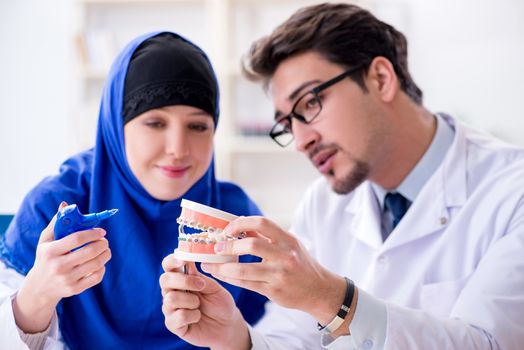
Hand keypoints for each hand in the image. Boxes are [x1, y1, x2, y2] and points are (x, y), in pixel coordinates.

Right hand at [13, 202, 111, 332]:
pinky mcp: (74, 289)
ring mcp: (67, 279)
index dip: (92, 233)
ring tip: (105, 249)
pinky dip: (102, 268)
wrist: (39, 288)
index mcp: (50, 251)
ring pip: (96, 264)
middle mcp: (58, 266)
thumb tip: (66, 205)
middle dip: (102, 243)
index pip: (77, 239)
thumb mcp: (45, 241)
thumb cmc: (45, 258)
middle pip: (89, 251)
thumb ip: (56, 223)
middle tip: (104, 240)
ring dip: (105, 254)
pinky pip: (96, 277)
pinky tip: (99, 263)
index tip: (101, 231)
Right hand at [159, 254, 249, 349]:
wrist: (227, 326)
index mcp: (181, 278)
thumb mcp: (214, 287)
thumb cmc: (220, 303)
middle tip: (201, 285)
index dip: (172, 261)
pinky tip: (197, 317)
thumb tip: (188, 260)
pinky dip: (192, 316)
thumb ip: (200, 276)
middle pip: (164, 280)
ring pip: (171, 299)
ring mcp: (170, 308)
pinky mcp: (173, 325)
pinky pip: (178, 316)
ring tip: (200, 305)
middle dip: (184, 281)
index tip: (183, 260)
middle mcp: (172, 292)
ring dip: (191, 301)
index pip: (168, 266)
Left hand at [201, 216, 346, 326]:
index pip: (261, 223)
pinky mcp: (274, 291)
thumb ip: (266, 236)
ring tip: (212, 265)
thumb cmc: (301, 264)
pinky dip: (231, 279)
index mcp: (288, 240)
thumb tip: (240, 223)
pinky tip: (222, 275)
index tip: (228, 229)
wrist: (319, 290)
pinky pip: (246, 284)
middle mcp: (285, 256)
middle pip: (251, 245)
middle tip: (217, 248)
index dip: (241, 223)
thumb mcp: (289, 245)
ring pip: (244, 270)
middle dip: (229, 246)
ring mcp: (279, 275)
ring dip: (224, 267)